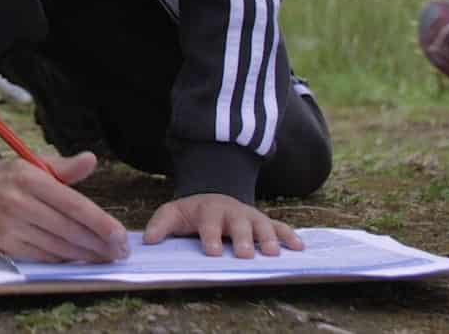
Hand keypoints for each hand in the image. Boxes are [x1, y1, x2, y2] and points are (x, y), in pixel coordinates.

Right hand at [0, 154, 127, 262]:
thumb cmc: (11, 176)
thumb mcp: (35, 163)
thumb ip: (66, 167)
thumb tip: (91, 159)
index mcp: (29, 179)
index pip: (72, 204)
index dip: (99, 222)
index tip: (120, 234)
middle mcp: (18, 203)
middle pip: (67, 229)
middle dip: (98, 243)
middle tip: (120, 250)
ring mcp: (10, 226)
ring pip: (57, 246)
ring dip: (86, 254)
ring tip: (106, 256)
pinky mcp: (5, 244)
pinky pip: (42, 255)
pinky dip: (64, 258)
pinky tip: (80, 257)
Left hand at [143, 193, 303, 257]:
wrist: (214, 194)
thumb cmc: (192, 212)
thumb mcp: (173, 213)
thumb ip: (161, 225)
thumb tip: (148, 240)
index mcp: (208, 211)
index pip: (209, 223)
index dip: (211, 237)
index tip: (213, 252)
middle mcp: (232, 212)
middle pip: (239, 224)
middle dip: (242, 238)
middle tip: (244, 254)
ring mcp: (250, 216)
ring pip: (262, 225)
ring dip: (268, 238)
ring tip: (272, 253)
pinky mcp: (264, 222)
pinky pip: (279, 227)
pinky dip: (290, 236)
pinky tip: (299, 248)